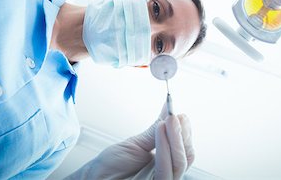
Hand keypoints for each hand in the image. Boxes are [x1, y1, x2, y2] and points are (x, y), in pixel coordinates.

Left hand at [66, 103, 193, 179]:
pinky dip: (164, 150)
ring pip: (178, 164)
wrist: (94, 177)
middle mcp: (166, 174)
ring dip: (174, 138)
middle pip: (186, 157)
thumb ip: (156, 129)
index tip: (180, 114)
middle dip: (182, 134)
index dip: (186, 132)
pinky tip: (160, 132)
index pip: (185, 150)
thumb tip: (168, 108)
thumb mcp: (138, 143)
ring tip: (167, 120)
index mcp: (166, 164)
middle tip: (175, 115)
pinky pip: (165, 171)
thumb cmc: (111, 166)